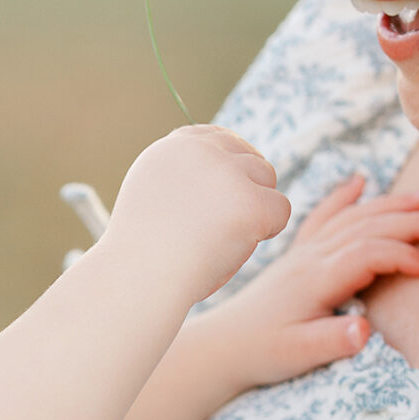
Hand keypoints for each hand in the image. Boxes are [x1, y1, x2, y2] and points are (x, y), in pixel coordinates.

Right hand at [106, 124, 289, 306]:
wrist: (138, 281)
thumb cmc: (145, 257)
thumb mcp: (154, 200)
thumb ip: (185, 179)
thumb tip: (228, 175)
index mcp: (171, 149)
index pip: (218, 138)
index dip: (230, 167)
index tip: (225, 196)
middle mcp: (198, 150)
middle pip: (248, 156)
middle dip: (246, 188)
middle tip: (224, 227)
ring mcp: (225, 173)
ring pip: (267, 178)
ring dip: (255, 209)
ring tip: (223, 241)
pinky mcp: (248, 201)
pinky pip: (281, 209)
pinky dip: (267, 232)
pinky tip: (235, 248)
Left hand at [213, 170, 418, 384]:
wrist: (224, 344)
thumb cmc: (264, 352)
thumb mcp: (299, 355)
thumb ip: (332, 342)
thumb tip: (365, 330)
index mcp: (316, 279)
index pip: (367, 254)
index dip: (401, 255)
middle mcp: (311, 257)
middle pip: (366, 227)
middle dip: (408, 222)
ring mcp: (304, 252)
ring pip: (351, 218)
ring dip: (389, 206)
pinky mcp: (298, 255)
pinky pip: (323, 217)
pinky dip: (343, 197)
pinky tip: (360, 182)